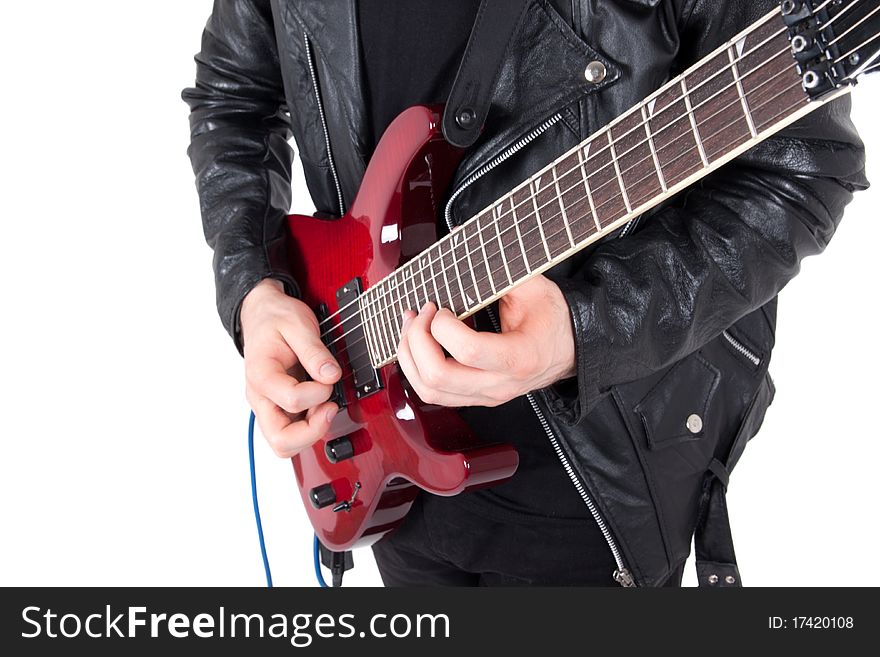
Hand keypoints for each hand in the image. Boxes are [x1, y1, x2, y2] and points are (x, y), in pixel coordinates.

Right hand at [240, 279, 339, 457]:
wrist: (262, 315)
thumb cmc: (276, 319)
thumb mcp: (298, 324)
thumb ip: (314, 351)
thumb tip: (331, 375)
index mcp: (261, 375)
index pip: (291, 400)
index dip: (319, 393)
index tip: (329, 377)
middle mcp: (260, 397)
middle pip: (281, 441)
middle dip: (313, 430)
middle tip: (330, 407)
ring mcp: (267, 406)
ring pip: (284, 445)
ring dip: (311, 432)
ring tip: (325, 406)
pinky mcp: (277, 409)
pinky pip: (291, 434)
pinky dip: (309, 428)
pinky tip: (319, 407)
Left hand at [397, 274, 575, 406]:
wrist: (569, 349)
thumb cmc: (552, 318)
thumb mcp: (533, 286)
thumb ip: (500, 268)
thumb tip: (461, 242)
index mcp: (519, 357)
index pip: (467, 351)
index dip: (442, 326)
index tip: (442, 306)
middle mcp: (500, 384)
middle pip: (438, 376)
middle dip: (417, 339)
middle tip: (422, 312)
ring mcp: (486, 395)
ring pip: (429, 391)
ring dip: (409, 356)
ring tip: (412, 326)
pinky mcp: (474, 397)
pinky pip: (432, 394)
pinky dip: (415, 368)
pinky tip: (416, 343)